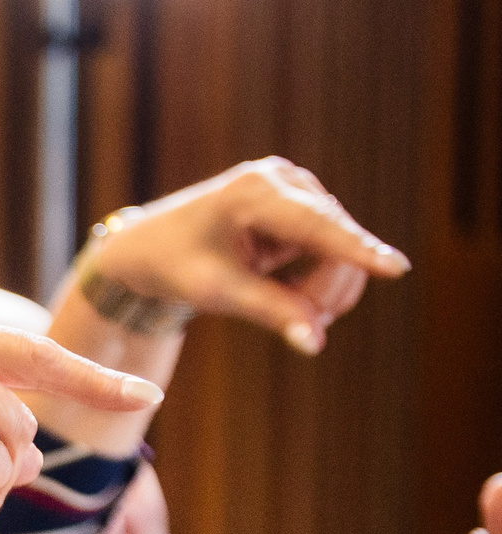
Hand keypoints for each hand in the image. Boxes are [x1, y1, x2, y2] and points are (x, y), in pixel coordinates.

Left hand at [80, 157, 408, 354]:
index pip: (317, 226)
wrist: (147, 245)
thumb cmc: (174, 265)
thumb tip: (314, 343)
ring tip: (286, 309)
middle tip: (300, 327)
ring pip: (339, 250)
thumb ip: (269, 312)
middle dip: (323, 292)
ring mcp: (297, 189)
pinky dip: (315, 279)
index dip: (357, 252)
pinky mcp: (302, 205)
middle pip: (335, 244)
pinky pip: (330, 248)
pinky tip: (288, 291)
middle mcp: (283, 180)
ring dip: (321, 289)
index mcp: (254, 192)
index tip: (396, 269)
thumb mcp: (217, 292)